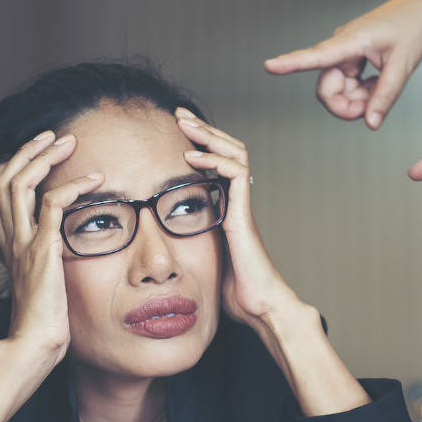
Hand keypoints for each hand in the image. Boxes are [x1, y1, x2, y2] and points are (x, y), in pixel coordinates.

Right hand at [0, 130, 102, 362]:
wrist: (32, 348)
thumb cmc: (42, 326)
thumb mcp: (40, 286)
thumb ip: (46, 265)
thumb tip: (65, 255)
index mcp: (8, 246)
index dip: (10, 168)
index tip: (35, 154)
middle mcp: (10, 240)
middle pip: (2, 180)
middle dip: (26, 152)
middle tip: (53, 136)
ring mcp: (22, 245)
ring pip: (19, 184)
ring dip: (44, 157)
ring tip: (69, 143)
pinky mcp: (41, 252)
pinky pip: (52, 206)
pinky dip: (73, 186)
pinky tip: (94, 180)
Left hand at [173, 109, 302, 329]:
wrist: (259, 307)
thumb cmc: (235, 291)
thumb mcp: (203, 259)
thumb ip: (190, 243)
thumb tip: (161, 244)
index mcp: (229, 207)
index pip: (219, 162)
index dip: (201, 143)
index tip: (178, 130)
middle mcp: (238, 202)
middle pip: (228, 150)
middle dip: (203, 129)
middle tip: (180, 114)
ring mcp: (243, 207)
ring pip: (234, 154)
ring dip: (208, 136)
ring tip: (185, 123)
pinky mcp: (243, 215)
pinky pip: (234, 176)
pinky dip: (214, 161)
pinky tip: (192, 158)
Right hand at [263, 0, 421, 128]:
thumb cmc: (413, 28)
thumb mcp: (403, 65)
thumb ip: (385, 96)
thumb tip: (370, 123)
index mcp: (351, 40)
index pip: (316, 56)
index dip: (291, 63)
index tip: (269, 66)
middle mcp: (341, 46)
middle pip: (327, 89)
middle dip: (347, 104)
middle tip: (374, 108)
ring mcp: (344, 53)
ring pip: (339, 90)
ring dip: (359, 97)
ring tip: (383, 85)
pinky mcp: (350, 58)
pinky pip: (348, 84)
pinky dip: (364, 90)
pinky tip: (380, 80)